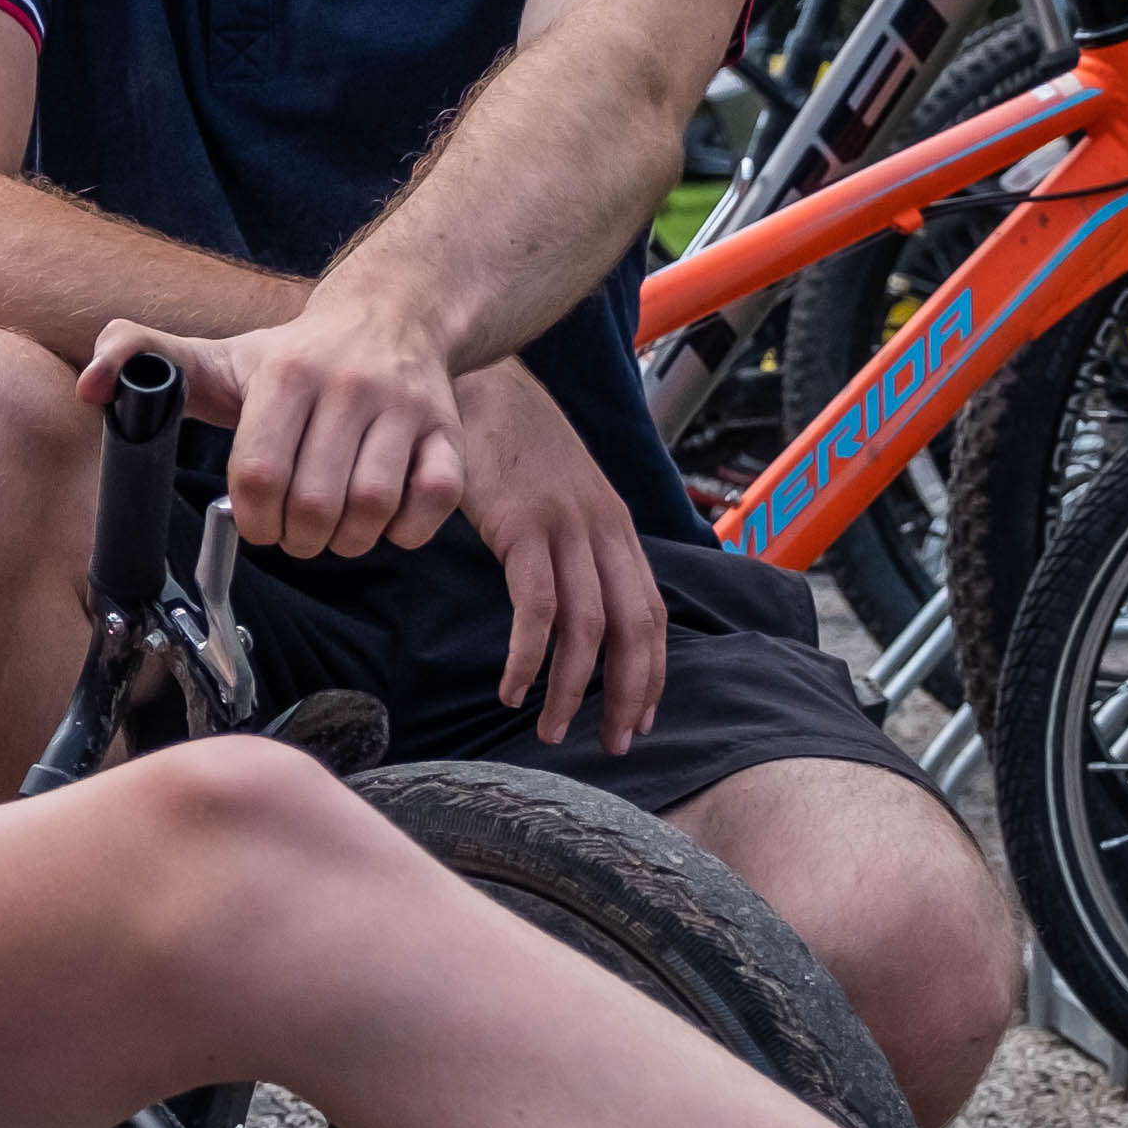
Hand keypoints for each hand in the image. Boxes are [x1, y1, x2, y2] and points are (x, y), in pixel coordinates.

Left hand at [84, 294, 464, 561]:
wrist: (393, 314)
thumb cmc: (295, 356)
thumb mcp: (216, 355)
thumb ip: (142, 357)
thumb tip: (88, 387)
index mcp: (286, 373)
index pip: (258, 476)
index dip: (250, 518)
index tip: (253, 520)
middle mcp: (349, 385)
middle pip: (315, 503)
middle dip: (298, 538)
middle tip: (295, 532)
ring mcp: (405, 408)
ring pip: (374, 508)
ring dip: (349, 541)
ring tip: (335, 530)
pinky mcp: (448, 431)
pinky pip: (435, 502)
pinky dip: (406, 529)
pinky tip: (386, 520)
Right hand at [454, 361, 665, 754]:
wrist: (476, 384)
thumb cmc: (509, 444)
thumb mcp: (560, 493)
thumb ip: (573, 543)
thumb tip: (572, 604)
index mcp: (616, 526)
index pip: (650, 612)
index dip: (650, 671)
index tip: (641, 717)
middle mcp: (602, 528)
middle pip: (633, 627)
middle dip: (627, 694)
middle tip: (613, 744)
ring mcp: (566, 525)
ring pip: (588, 626)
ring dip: (572, 688)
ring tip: (551, 729)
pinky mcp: (524, 525)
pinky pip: (536, 606)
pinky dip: (526, 655)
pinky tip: (512, 687)